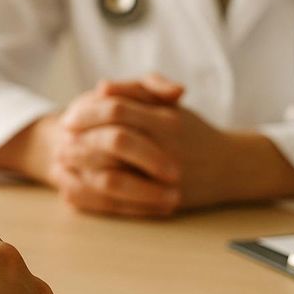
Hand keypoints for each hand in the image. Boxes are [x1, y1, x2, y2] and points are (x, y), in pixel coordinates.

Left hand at [56, 74, 293, 214]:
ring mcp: (165, 179)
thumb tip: (101, 88)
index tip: (69, 118)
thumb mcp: (169, 104)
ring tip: (64, 164)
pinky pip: (119, 205)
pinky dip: (92, 198)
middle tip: (62, 141)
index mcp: (166, 119)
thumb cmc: (193, 132)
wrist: (231, 167)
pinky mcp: (163, 204)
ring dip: (82, 171)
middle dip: (81, 141)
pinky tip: (73, 189)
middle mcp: (167, 148)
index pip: (116, 110)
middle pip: (112, 142)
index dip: (87, 113)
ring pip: (113, 177)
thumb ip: (137, 91)